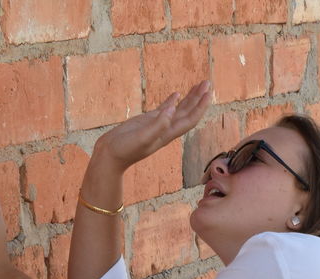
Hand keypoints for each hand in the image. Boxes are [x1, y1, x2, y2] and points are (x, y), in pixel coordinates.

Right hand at [94, 81, 212, 171]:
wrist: (111, 155)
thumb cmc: (125, 149)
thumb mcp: (142, 137)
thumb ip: (158, 125)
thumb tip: (172, 109)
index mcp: (168, 134)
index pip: (190, 119)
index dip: (201, 106)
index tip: (208, 92)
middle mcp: (166, 129)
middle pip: (188, 113)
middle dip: (199, 98)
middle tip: (207, 83)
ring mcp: (158, 125)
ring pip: (179, 110)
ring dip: (190, 98)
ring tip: (199, 86)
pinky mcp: (148, 121)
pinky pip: (164, 109)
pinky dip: (172, 101)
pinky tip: (177, 94)